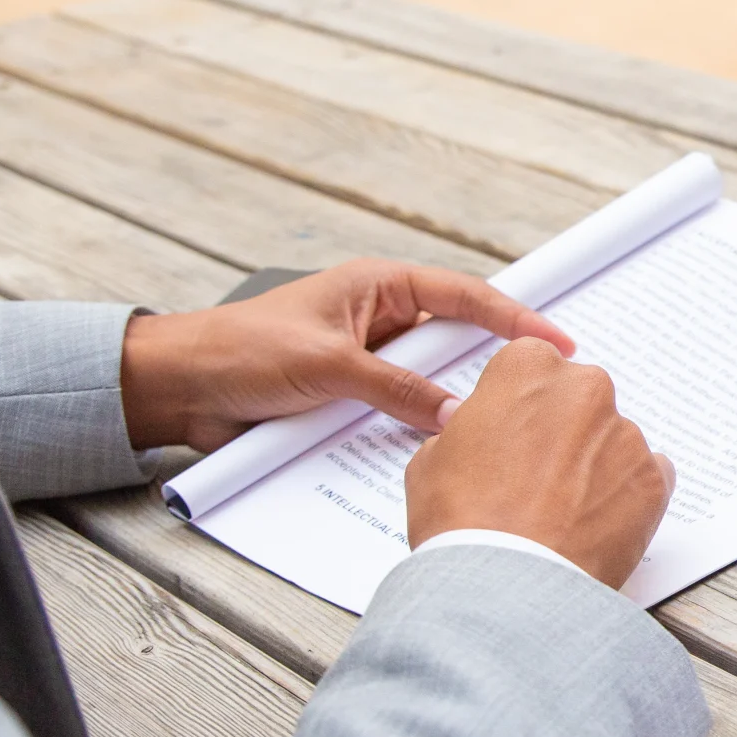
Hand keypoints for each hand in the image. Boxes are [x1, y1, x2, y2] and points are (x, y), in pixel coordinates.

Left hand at [120, 260, 573, 452]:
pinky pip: (401, 413)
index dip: (516, 318)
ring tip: (497, 426)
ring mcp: (368, 361)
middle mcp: (380, 320)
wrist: (177, 389)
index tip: (559, 341)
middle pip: (456, 341)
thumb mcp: (329, 365)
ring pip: (431, 383)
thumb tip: (459, 415)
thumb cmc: (239, 351)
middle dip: (494, 365)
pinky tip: (439, 450)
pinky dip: (419, 429)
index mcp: (379, 286)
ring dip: (452, 404)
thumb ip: (397, 388)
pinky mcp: (351, 398)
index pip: (465, 296)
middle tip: (543, 389)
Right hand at [405, 338, 673, 589]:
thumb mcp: (430, 462)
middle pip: (578, 398)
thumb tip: (472, 432)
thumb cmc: (462, 522)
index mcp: (528, 369)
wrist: (508, 584)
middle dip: (563, 429)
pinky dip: (625, 496)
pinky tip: (594, 525)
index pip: (532, 365)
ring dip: (594, 465)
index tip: (515, 428)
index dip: (520, 402)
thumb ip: (463, 431)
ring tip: (562, 513)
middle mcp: (585, 389)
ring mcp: (625, 434)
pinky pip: (644, 476)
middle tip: (536, 476)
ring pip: (611, 440)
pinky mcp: (653, 479)